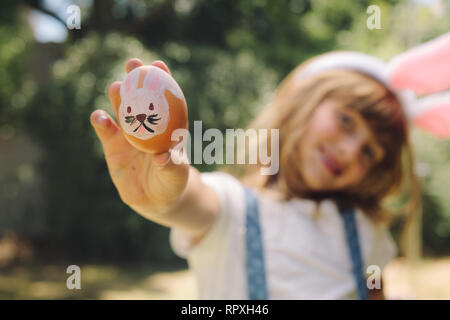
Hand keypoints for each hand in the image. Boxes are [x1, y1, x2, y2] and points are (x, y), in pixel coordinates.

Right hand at [90, 58, 189, 216]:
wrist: (155, 199)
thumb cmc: (171, 183)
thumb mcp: (175, 176)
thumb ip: (171, 165)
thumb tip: (162, 156)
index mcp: (166, 125)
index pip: (164, 97)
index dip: (162, 79)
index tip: (158, 64)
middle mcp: (146, 124)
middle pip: (139, 97)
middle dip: (136, 79)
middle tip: (132, 65)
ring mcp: (128, 134)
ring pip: (121, 109)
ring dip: (118, 97)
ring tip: (117, 88)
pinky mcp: (112, 147)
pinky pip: (105, 131)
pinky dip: (101, 122)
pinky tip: (100, 117)